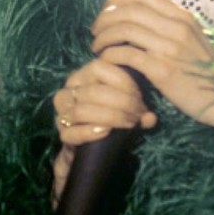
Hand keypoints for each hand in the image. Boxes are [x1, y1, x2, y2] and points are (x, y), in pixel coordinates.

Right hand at [52, 57, 156, 201]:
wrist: (89, 147)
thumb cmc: (112, 118)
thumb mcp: (126, 107)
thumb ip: (139, 109)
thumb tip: (151, 117)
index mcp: (83, 76)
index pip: (99, 67)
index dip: (124, 81)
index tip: (140, 97)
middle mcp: (68, 91)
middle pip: (93, 91)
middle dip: (122, 102)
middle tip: (138, 114)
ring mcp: (62, 113)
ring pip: (81, 111)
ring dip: (111, 117)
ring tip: (130, 123)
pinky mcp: (62, 135)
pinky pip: (72, 133)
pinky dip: (91, 132)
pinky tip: (107, 132)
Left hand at [90, 0, 213, 137]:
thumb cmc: (207, 71)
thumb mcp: (194, 38)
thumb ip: (171, 25)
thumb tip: (143, 15)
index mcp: (183, 16)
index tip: (107, 10)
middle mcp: (177, 27)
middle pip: (128, 8)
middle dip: (104, 17)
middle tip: (96, 30)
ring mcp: (170, 48)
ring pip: (124, 28)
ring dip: (103, 36)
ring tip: (97, 47)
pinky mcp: (163, 71)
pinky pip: (127, 54)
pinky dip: (110, 55)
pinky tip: (106, 60)